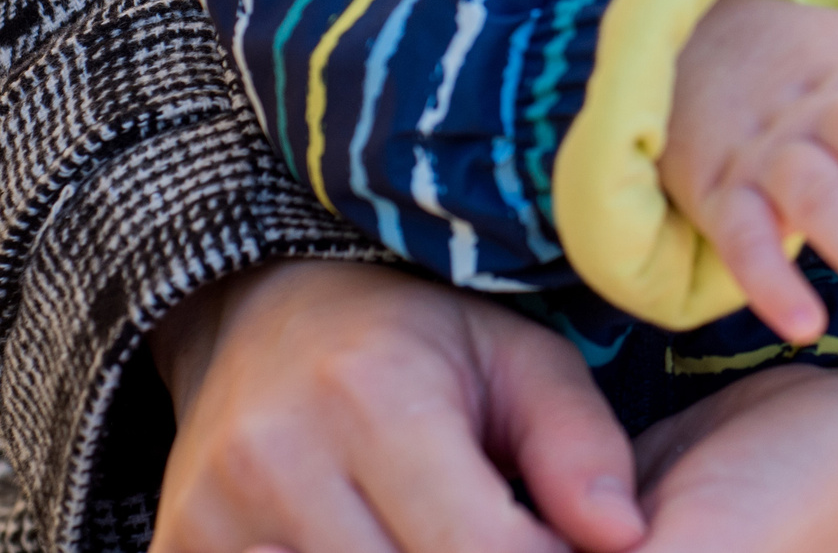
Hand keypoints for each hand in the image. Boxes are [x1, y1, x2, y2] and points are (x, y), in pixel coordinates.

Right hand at [147, 260, 645, 552]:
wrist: (262, 309)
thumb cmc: (416, 333)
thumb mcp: (515, 354)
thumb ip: (577, 442)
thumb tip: (625, 538)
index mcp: (373, 398)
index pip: (478, 548)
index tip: (572, 552)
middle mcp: (276, 462)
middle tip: (512, 539)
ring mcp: (212, 520)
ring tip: (446, 537)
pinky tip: (386, 546)